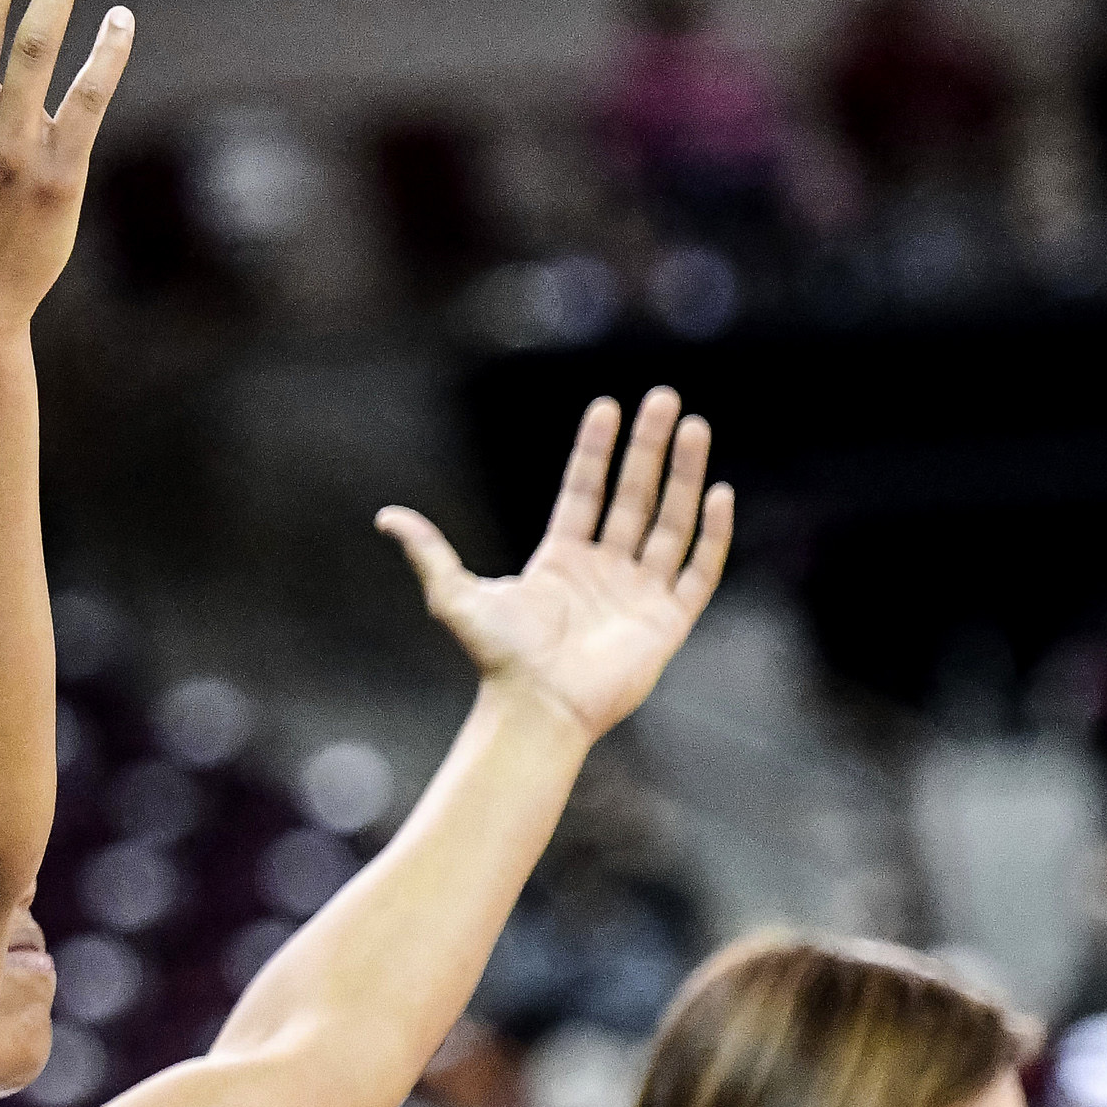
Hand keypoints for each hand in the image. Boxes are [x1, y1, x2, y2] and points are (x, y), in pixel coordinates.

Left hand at [374, 386, 733, 741]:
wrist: (536, 709)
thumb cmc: (498, 659)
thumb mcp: (456, 597)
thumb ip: (430, 553)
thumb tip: (386, 516)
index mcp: (560, 559)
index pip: (584, 490)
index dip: (595, 450)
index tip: (607, 406)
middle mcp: (604, 570)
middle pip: (633, 494)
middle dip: (650, 447)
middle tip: (664, 398)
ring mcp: (638, 593)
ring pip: (670, 521)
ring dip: (684, 474)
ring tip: (694, 426)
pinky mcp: (668, 620)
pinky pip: (698, 569)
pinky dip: (711, 533)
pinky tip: (719, 493)